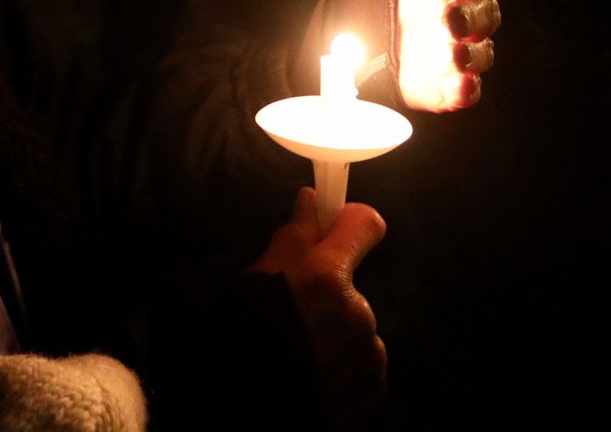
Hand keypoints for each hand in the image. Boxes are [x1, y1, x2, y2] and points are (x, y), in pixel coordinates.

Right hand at [250, 188, 386, 427]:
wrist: (245, 408)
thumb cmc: (238, 339)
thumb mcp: (252, 282)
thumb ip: (291, 240)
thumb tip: (312, 201)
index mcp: (325, 278)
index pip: (364, 224)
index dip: (349, 224)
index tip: (331, 232)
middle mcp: (356, 310)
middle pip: (350, 286)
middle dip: (327, 295)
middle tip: (290, 318)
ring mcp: (367, 352)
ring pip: (354, 328)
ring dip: (334, 335)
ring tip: (299, 355)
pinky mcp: (372, 387)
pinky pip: (361, 363)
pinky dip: (342, 367)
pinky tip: (313, 378)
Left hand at [342, 0, 498, 111]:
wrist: (344, 50)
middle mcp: (454, 11)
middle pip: (485, 11)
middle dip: (474, 16)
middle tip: (449, 21)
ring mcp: (452, 50)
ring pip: (481, 51)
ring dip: (473, 53)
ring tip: (452, 54)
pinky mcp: (444, 86)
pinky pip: (468, 90)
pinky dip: (467, 88)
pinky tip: (457, 87)